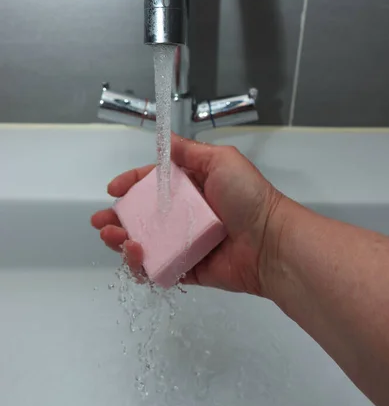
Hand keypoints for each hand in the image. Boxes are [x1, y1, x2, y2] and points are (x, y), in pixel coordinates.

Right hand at [91, 136, 282, 296]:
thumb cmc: (247, 197)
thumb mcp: (221, 160)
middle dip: (117, 218)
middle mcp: (184, 215)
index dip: (131, 184)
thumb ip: (189, 151)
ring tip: (117, 239)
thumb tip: (165, 135)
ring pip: (144, 244)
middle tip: (102, 222)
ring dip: (123, 242)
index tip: (112, 190)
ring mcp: (184, 244)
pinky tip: (136, 257)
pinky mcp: (187, 269)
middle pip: (142, 217)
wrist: (270, 241)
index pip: (152, 184)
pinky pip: (158, 269)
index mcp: (191, 188)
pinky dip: (141, 267)